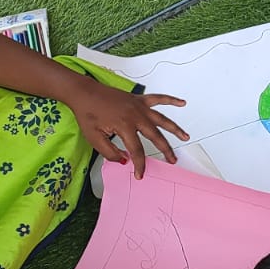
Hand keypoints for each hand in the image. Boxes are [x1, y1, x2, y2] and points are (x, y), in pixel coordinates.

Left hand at [68, 85, 188, 179]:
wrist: (84, 93)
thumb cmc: (87, 114)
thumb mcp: (93, 138)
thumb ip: (109, 152)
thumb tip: (124, 160)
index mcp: (125, 126)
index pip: (137, 150)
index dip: (140, 164)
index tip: (140, 174)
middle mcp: (136, 116)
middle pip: (156, 136)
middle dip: (166, 150)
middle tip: (172, 160)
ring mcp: (139, 107)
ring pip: (162, 119)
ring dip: (175, 129)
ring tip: (185, 137)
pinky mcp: (138, 99)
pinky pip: (158, 99)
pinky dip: (171, 100)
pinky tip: (182, 103)